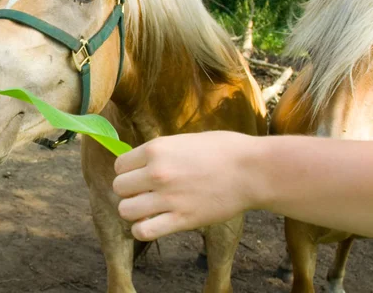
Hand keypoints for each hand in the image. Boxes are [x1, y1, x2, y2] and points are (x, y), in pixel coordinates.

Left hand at [113, 131, 259, 240]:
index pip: (119, 165)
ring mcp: (168, 197)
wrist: (253, 170)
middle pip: (119, 188)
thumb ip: (160, 152)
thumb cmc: (223, 150)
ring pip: (125, 210)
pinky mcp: (181, 219)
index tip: (139, 175)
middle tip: (145, 192)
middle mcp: (157, 173)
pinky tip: (153, 224)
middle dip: (129, 191)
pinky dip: (143, 230)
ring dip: (133, 211)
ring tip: (148, 209)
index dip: (128, 171)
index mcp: (156, 149)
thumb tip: (140, 163)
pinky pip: (144, 231)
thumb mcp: (184, 140)